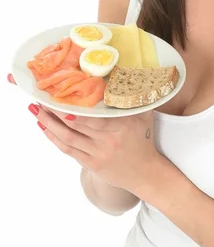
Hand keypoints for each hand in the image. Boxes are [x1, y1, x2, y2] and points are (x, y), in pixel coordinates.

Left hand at [7, 73, 166, 200]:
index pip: (93, 116)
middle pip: (75, 124)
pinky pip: (67, 149)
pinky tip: (43, 126)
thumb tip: (127, 73)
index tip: (59, 96)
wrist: (145, 173)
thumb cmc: (144, 140)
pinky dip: (53, 137)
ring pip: (67, 137)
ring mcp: (97, 153)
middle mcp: (107, 140)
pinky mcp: (90, 163)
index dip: (73, 109)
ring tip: (35, 109)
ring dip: (48, 123)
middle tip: (40, 96)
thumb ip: (134, 98)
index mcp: (121, 126)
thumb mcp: (143, 116)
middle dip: (55, 110)